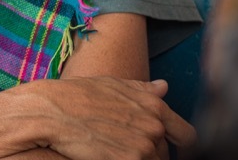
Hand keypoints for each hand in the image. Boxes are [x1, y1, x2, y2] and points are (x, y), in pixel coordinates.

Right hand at [8, 77, 194, 159]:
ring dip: (138, 158)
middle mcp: (154, 127)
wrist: (51, 112)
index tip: (171, 150)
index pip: (186, 135)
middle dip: (151, 153)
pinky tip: (105, 155)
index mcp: (154, 107)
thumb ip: (142, 90)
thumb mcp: (112, 86)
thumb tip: (163, 87)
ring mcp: (143, 147)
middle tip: (124, 146)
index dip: (180, 145)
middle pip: (165, 154)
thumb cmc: (76, 96)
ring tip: (112, 149)